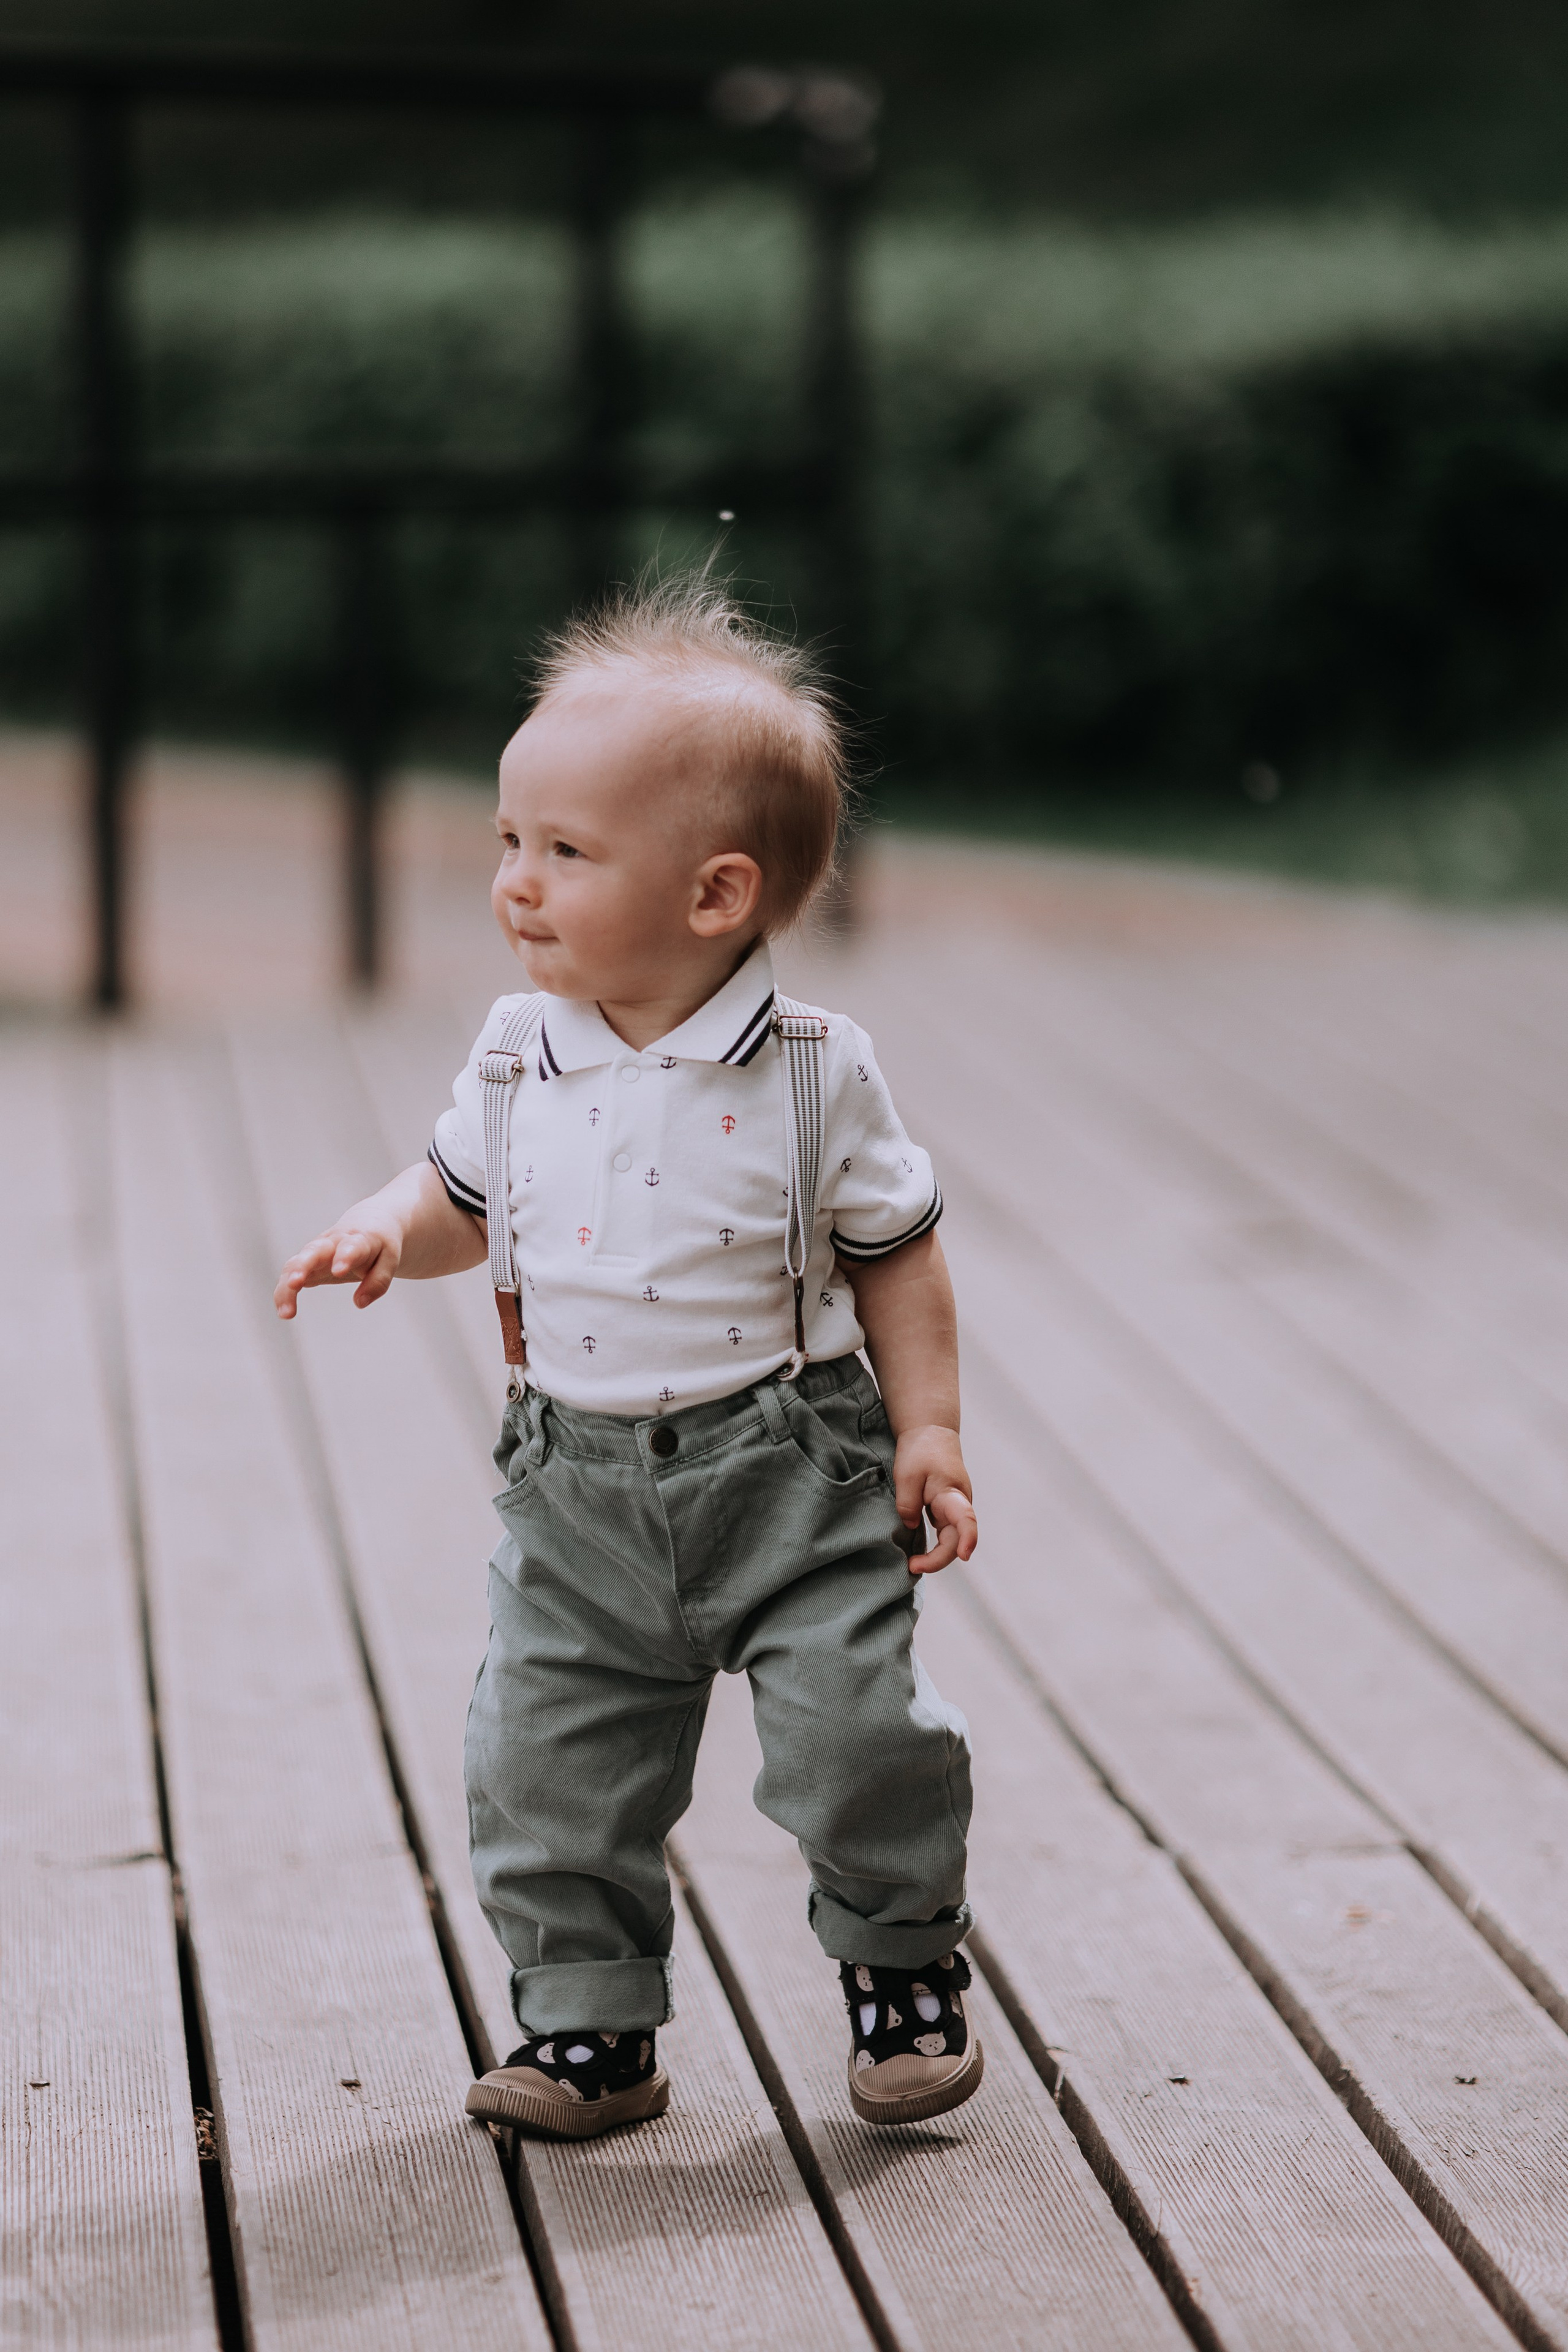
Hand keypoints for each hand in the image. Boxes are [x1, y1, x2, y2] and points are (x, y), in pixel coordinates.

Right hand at [273, 1224, 400, 1318]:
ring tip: (286, 1310)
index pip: (351, 1246)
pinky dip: (284, 1293)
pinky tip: (285, 1312)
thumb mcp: (389, 1260)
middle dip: (304, 1265)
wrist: (368, 1222)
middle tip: (295, 1282)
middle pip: (314, 1250)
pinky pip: (290, 1275)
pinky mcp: (306, 1262)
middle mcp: (332, 1243)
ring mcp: (316, 1251)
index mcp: (358, 1239)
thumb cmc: (379, 1245)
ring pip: (296, 1263)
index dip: (344, 1256)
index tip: (340, 1270)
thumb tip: (360, 1303)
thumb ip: (378, 1281)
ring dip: (288, 1284)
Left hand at [892, 1423, 977, 1575]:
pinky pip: (944, 1532)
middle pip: (956, 1539)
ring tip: (913, 1563)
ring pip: (951, 1538)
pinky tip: (918, 1551)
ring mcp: (954, 1507)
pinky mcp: (946, 1508)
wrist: (930, 1430)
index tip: (964, 1556)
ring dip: (935, 1554)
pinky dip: (933, 1545)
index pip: (966, 1519)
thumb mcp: (906, 1475)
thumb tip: (910, 1527)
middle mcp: (959, 1503)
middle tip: (912, 1566)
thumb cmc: (920, 1449)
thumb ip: (907, 1504)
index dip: (967, 1539)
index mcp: (952, 1492)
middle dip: (937, 1559)